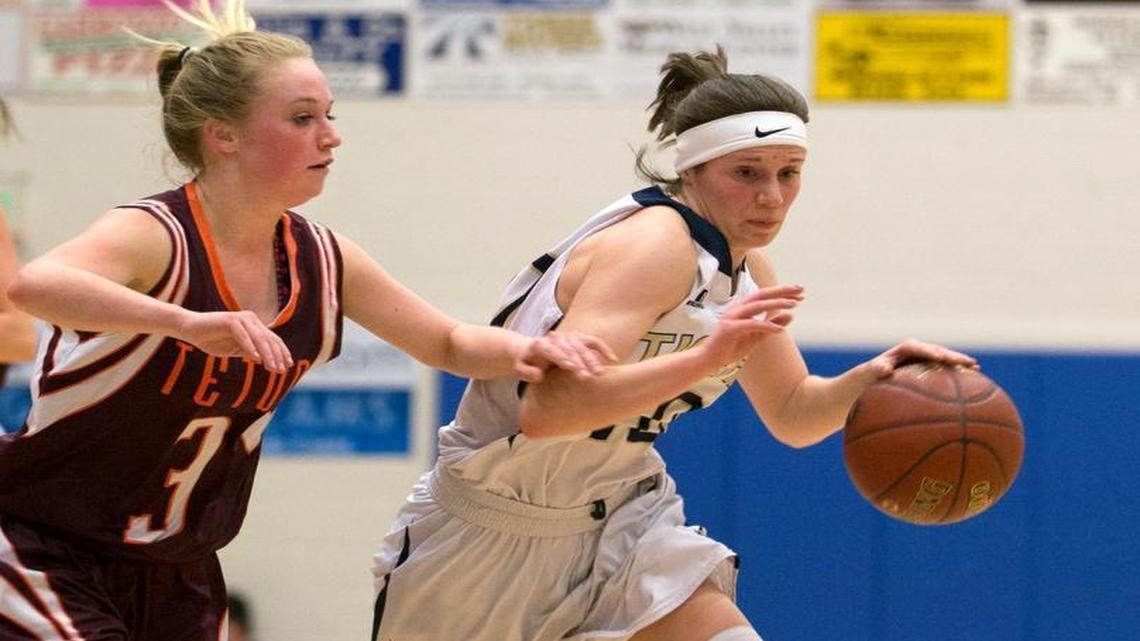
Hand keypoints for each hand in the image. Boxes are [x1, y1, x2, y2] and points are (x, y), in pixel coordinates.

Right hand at [177, 310, 293, 372]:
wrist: (190, 329)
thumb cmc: (212, 340)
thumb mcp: (235, 349)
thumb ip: (251, 352)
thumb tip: (267, 361)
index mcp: (254, 325)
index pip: (272, 339)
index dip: (281, 352)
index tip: (287, 366)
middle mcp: (250, 319)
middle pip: (269, 339)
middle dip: (277, 356)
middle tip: (280, 370)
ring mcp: (241, 318)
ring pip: (259, 338)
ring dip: (267, 354)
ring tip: (271, 368)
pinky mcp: (229, 320)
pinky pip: (243, 335)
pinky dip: (250, 347)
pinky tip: (255, 358)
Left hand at [514, 330, 617, 382]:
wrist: (531, 350)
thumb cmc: (526, 361)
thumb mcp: (520, 367)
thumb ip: (526, 372)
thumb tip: (540, 374)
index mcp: (541, 344)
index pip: (554, 350)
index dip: (563, 358)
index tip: (573, 368)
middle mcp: (556, 337)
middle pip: (570, 348)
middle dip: (580, 362)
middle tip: (588, 376)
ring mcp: (568, 336)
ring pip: (583, 346)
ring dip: (592, 359)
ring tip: (599, 373)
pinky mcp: (578, 338)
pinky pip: (593, 342)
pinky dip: (603, 349)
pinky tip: (613, 360)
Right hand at [697, 284, 803, 368]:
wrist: (708, 360)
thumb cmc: (729, 348)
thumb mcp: (755, 337)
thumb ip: (771, 326)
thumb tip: (790, 315)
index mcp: (742, 308)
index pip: (764, 295)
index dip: (782, 292)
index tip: (800, 292)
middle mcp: (737, 309)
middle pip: (761, 294)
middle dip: (781, 291)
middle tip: (800, 289)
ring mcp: (732, 317)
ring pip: (756, 305)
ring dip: (776, 303)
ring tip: (794, 304)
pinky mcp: (729, 329)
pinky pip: (751, 324)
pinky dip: (766, 325)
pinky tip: (780, 329)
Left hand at [863, 339, 977, 378]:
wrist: (876, 376)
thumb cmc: (873, 373)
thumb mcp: (872, 371)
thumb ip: (878, 368)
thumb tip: (885, 370)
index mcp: (904, 349)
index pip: (917, 348)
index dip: (928, 352)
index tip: (938, 358)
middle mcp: (918, 351)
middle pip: (937, 351)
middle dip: (950, 355)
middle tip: (965, 361)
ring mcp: (926, 359)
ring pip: (945, 358)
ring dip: (959, 362)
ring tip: (974, 367)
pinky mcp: (931, 368)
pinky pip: (946, 368)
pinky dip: (958, 371)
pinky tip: (974, 377)